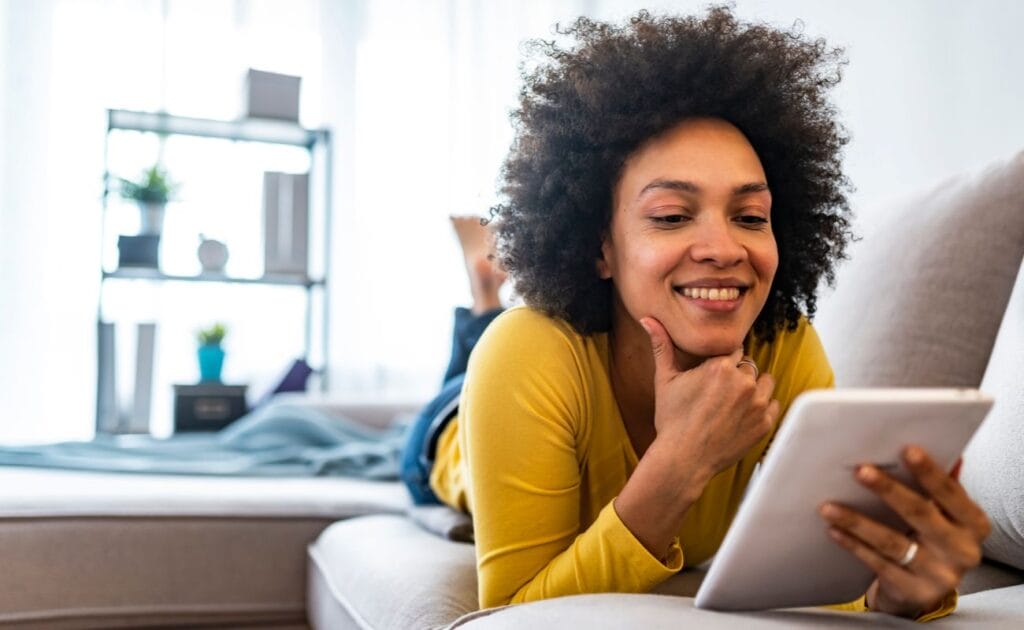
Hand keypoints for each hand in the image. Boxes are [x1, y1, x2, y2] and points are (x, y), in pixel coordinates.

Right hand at [640, 316, 779, 476]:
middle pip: (748, 365)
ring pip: (764, 382)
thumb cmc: (671, 420)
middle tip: (718, 394)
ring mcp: (757, 404)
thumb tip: (647, 318)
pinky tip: (742, 416)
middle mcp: (743, 382)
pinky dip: (761, 408)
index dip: (723, 362)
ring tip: (732, 403)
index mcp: (720, 367)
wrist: (683, 459)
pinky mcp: (764, 424)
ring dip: (753, 388)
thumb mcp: (664, 380)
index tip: (713, 377)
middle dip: (737, 375)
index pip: (734, 350)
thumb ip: (661, 345)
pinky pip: (773, 405)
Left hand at [819, 446, 990, 618]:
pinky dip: (854, 545)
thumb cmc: (930, 540)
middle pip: (921, 514)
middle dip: (889, 490)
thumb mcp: (943, 515)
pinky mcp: (913, 592)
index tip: (906, 449)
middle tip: (860, 470)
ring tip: (829, 505)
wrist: (923, 590)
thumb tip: (935, 448)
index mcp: (973, 524)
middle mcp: (962, 550)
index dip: (930, 472)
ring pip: (893, 542)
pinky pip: (878, 564)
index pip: (951, 493)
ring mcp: (939, 574)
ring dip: (857, 521)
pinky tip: (834, 530)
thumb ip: (938, 485)